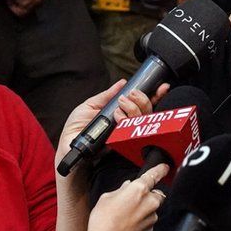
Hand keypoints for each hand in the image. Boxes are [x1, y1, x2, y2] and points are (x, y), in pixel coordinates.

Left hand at [56, 79, 171, 160]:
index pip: (141, 105)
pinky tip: (120, 116)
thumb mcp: (89, 106)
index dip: (154, 95)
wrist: (69, 147)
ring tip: (120, 106)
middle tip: (131, 95)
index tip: (161, 87)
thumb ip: (106, 95)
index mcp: (121, 114)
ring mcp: (127, 134)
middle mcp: (127, 124)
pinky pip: (135, 132)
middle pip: (147, 111)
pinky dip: (129, 120)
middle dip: (142, 100)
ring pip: (143, 120)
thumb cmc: (75, 129)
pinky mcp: (124, 144)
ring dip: (134, 109)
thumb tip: (122, 83)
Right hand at [88, 164, 168, 230]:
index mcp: (138, 190)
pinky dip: (141, 221)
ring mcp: (151, 217)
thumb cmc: (103, 222)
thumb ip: (120, 190)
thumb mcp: (106, 198)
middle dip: (147, 195)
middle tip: (133, 200)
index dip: (160, 170)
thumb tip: (126, 188)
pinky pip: (148, 221)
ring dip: (143, 210)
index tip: (164, 168)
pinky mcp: (150, 230)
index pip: (154, 175)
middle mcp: (149, 202)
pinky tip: (128, 225)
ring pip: (152, 209)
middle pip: (156, 194)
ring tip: (126, 216)